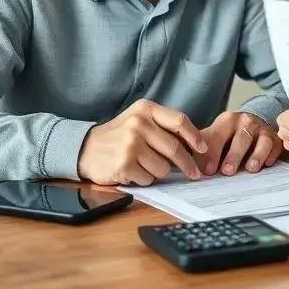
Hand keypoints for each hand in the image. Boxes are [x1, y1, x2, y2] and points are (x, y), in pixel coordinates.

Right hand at [77, 99, 207, 185]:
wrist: (85, 149)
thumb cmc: (120, 136)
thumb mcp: (139, 120)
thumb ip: (163, 127)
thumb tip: (195, 145)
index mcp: (145, 109)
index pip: (179, 121)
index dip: (194, 136)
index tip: (203, 149)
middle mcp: (138, 123)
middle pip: (175, 148)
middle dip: (187, 164)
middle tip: (193, 173)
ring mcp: (130, 144)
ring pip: (163, 167)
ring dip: (159, 172)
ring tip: (144, 166)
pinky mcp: (124, 164)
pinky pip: (148, 178)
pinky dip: (144, 179)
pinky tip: (133, 172)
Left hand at [195, 111, 282, 175]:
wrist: (252, 125)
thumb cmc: (228, 137)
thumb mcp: (213, 137)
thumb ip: (199, 150)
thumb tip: (184, 166)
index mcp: (226, 121)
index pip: (218, 136)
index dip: (212, 153)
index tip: (208, 170)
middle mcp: (246, 121)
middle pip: (241, 138)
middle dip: (234, 155)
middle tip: (227, 172)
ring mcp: (262, 129)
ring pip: (261, 141)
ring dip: (256, 155)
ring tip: (250, 169)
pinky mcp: (275, 138)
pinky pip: (276, 146)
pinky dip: (271, 155)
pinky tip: (266, 164)